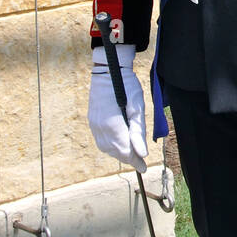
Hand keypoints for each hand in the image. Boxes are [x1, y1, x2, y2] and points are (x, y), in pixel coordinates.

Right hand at [88, 43, 147, 167]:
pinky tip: (117, 144)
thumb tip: (142, 153)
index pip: (125, 151)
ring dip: (118, 153)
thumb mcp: (138, 108)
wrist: (108, 69)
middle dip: (128, 158)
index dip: (135, 161)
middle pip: (115, 151)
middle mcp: (100, 128)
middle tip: (140, 161)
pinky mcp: (92, 119)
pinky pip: (100, 140)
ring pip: (106, 147)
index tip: (144, 167)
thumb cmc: (127, 86)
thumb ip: (138, 133)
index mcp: (113, 126)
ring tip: (130, 154)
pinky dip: (110, 146)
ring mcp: (94, 124)